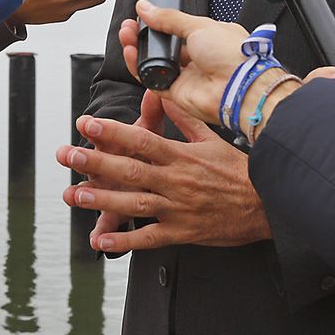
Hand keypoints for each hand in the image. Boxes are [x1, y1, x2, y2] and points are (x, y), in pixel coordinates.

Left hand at [55, 99, 270, 251]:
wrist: (267, 205)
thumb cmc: (239, 171)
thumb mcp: (212, 139)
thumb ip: (184, 117)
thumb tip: (164, 92)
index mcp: (181, 155)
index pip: (141, 140)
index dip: (112, 131)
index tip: (87, 123)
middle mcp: (176, 181)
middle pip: (130, 170)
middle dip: (96, 162)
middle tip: (68, 154)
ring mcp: (178, 208)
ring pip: (134, 203)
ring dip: (101, 199)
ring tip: (73, 195)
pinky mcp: (183, 232)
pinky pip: (150, 237)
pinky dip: (125, 241)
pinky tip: (101, 241)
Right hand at [118, 1, 299, 131]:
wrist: (240, 86)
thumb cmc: (233, 56)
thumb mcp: (199, 25)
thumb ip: (168, 18)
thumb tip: (146, 7)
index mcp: (209, 38)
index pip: (176, 29)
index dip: (158, 23)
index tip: (142, 16)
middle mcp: (198, 58)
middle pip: (162, 47)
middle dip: (143, 36)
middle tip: (129, 26)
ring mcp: (187, 76)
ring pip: (154, 63)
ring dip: (137, 50)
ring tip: (126, 36)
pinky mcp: (177, 93)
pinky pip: (152, 80)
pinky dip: (139, 68)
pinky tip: (131, 53)